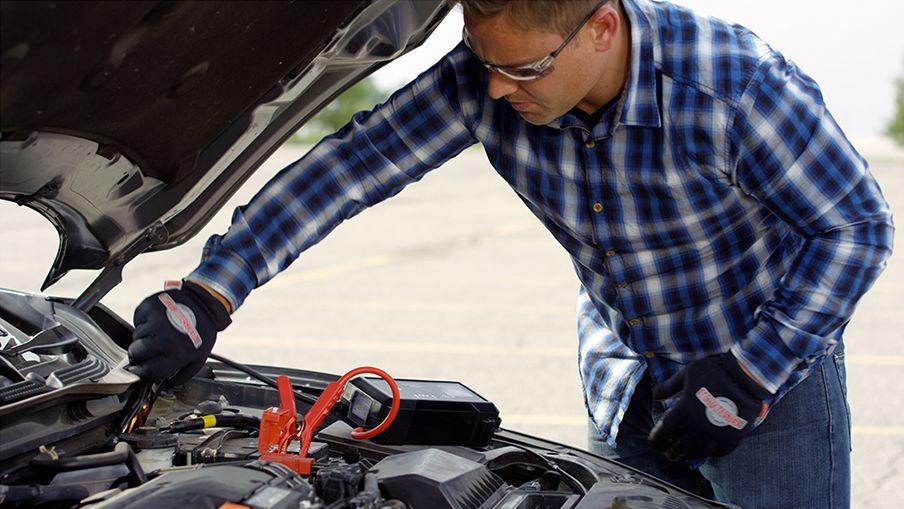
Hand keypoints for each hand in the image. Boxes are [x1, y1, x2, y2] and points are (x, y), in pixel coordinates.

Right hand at [128, 280, 230, 384]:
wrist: (204, 304)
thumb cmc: (202, 332)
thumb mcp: (198, 358)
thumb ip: (181, 375)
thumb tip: (162, 386)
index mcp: (178, 353)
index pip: (149, 371)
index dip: (142, 373)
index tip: (139, 371)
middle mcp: (165, 337)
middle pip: (135, 354)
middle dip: (138, 355)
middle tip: (147, 351)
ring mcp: (156, 320)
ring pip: (135, 337)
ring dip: (143, 338)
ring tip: (160, 332)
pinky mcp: (149, 307)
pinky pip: (136, 321)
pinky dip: (143, 322)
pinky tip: (158, 321)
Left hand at [648, 352, 770, 460]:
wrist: (745, 377)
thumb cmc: (713, 372)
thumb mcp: (686, 374)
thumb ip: (668, 387)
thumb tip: (654, 396)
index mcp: (683, 412)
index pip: (664, 431)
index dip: (657, 438)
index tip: (654, 443)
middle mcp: (697, 427)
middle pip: (679, 447)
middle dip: (670, 452)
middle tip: (667, 455)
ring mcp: (715, 435)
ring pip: (698, 453)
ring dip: (689, 456)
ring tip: (685, 457)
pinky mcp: (732, 438)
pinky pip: (718, 452)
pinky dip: (710, 454)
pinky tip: (707, 452)